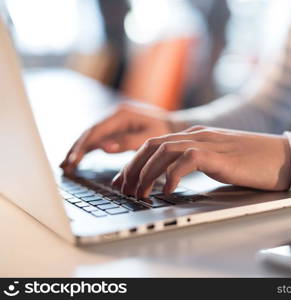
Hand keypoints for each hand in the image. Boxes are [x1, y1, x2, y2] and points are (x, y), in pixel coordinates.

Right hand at [60, 102, 180, 173]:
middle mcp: (115, 115)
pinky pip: (99, 138)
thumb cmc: (165, 131)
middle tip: (64, 165)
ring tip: (66, 165)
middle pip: (90, 132)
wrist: (175, 125)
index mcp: (121, 114)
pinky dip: (88, 148)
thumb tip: (104, 147)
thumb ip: (127, 142)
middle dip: (76, 148)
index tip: (74, 159)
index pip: (96, 131)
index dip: (83, 146)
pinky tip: (79, 158)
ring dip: (79, 149)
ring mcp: (115, 121)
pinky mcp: (117, 128)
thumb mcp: (149, 137)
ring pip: (92, 135)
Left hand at [112, 126, 290, 198]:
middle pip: (152, 145)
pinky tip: (167, 191)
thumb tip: (171, 178)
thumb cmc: (253, 162)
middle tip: (125, 189)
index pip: (155, 144)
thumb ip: (196, 162)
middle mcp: (197, 135)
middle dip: (133, 168)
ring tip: (140, 193)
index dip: (134, 162)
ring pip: (164, 151)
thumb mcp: (217, 160)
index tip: (124, 180)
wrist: (282, 157)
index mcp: (195, 135)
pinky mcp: (219, 155)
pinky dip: (172, 175)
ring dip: (147, 173)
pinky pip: (187, 161)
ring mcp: (208, 142)